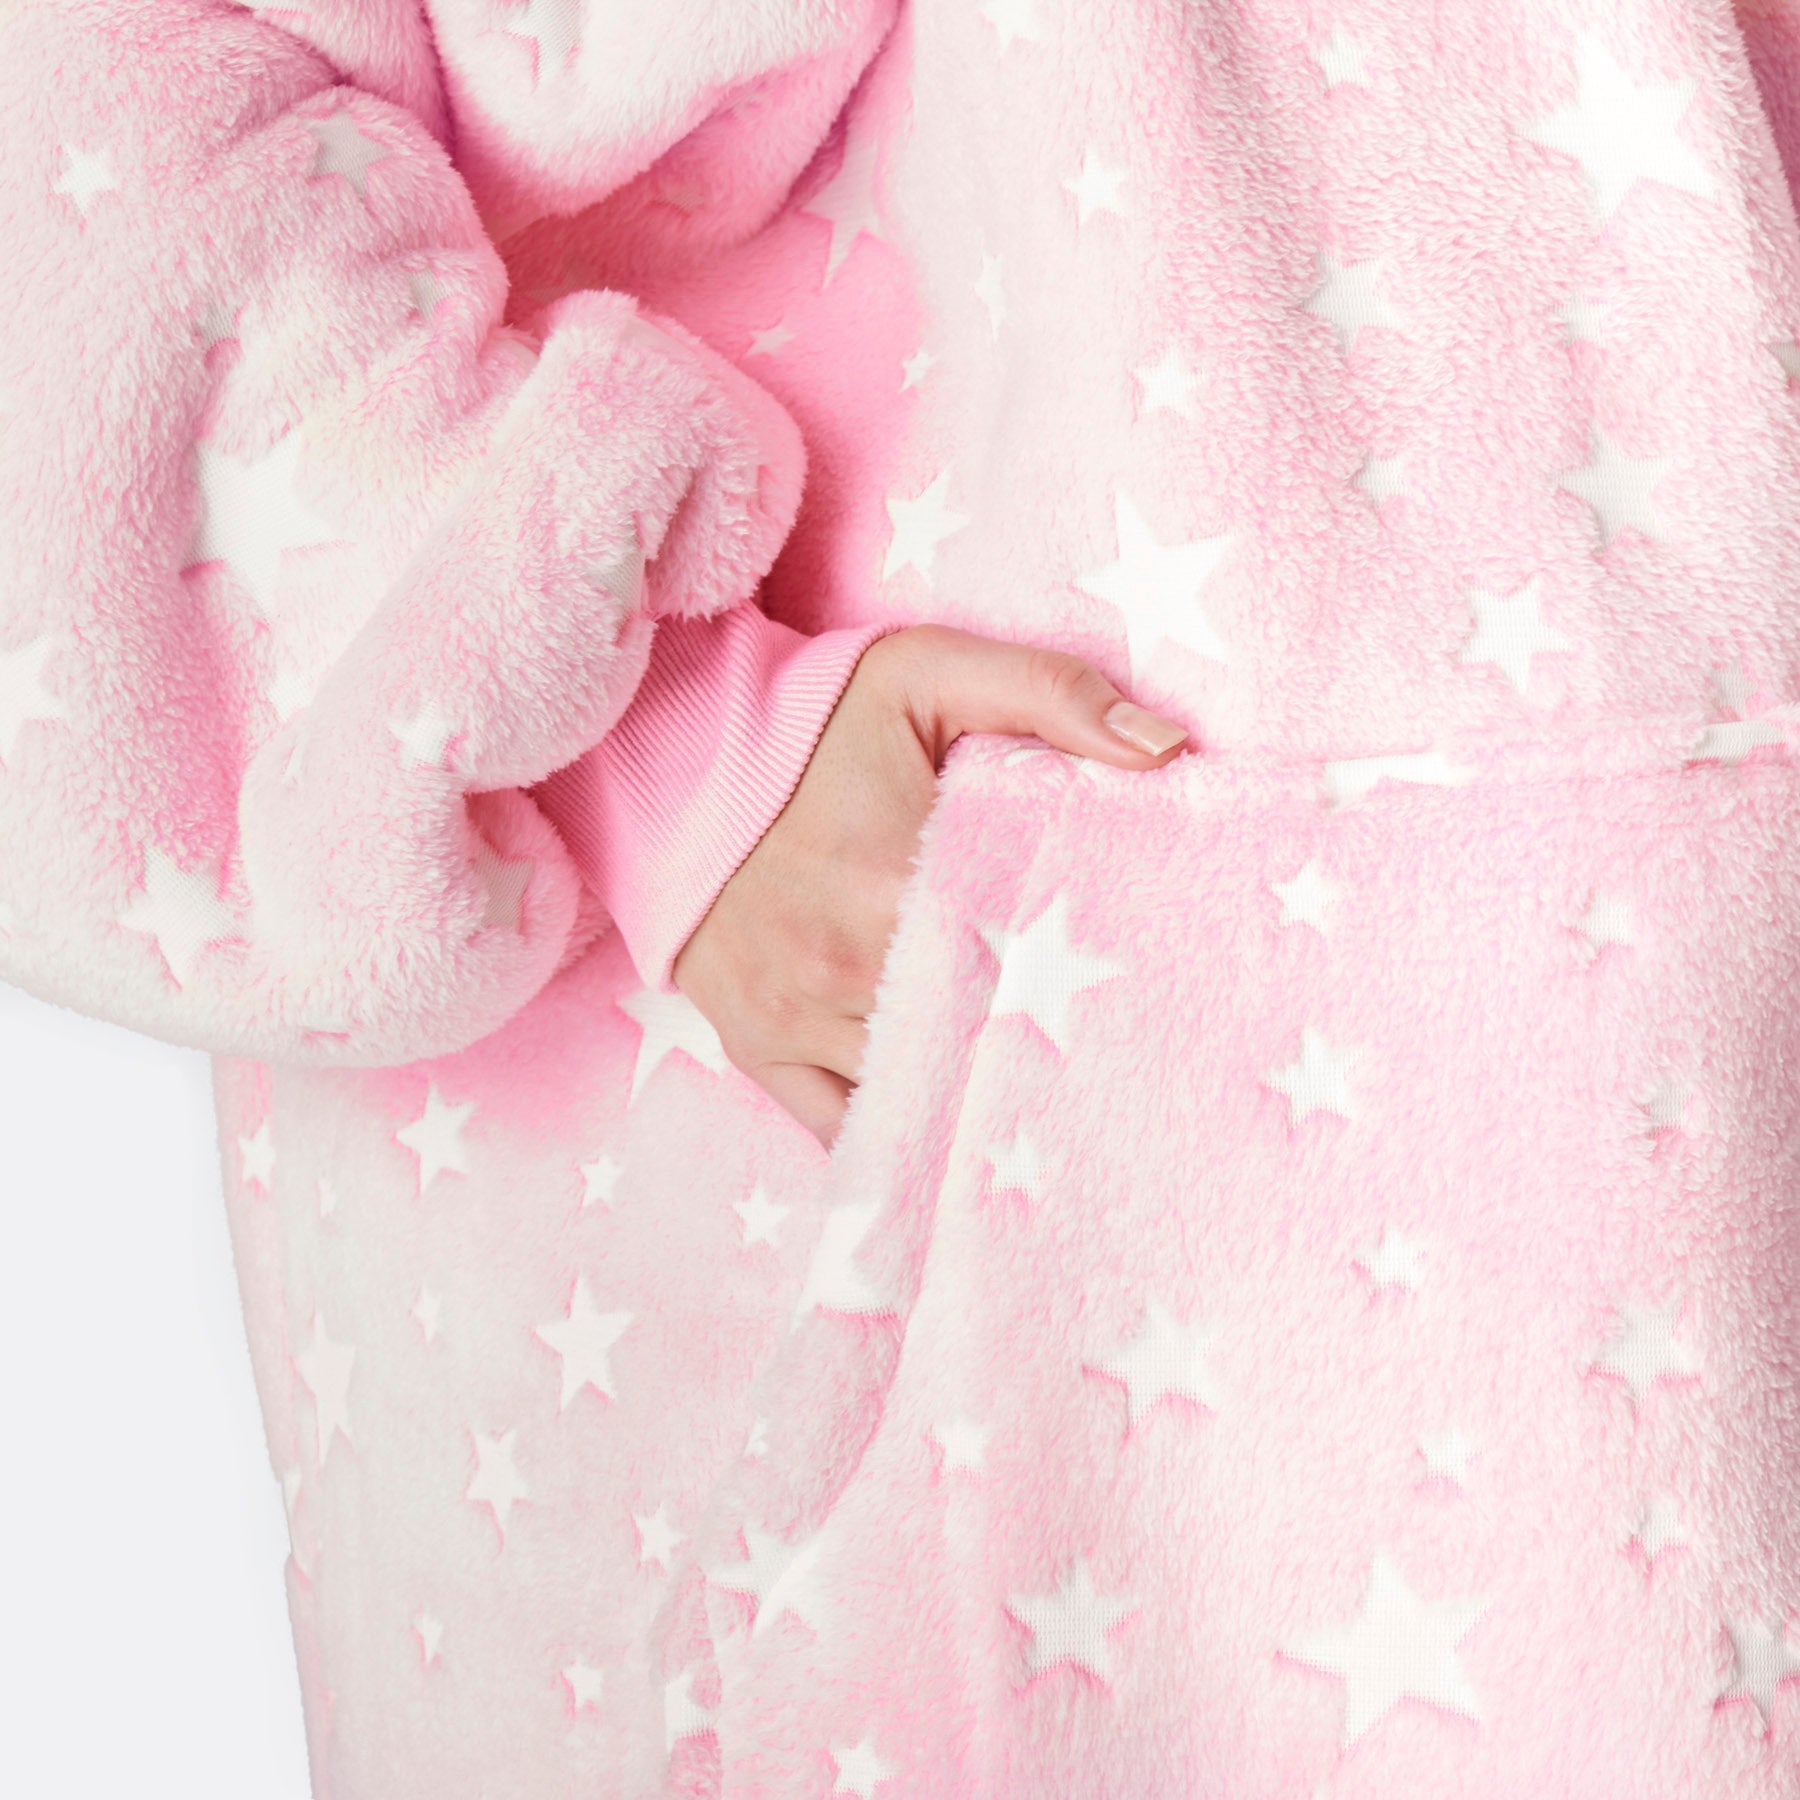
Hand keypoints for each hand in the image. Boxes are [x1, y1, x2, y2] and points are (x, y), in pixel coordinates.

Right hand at [671, 624, 1187, 1146]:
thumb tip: (1165, 750)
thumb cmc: (807, 716)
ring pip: (912, 1092)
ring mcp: (795, 1017)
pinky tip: (945, 1138)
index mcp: (900, 883)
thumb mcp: (929, 670)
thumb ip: (1050, 696)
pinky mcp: (756, 1044)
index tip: (1131, 998)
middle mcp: (846, 969)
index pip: (1025, 967)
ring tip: (1041, 1108)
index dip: (1080, 988)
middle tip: (1107, 1066)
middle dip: (1035, 1052)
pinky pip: (835, 1127)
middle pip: (974, 1041)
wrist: (669, 749)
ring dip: (969, 1097)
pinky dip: (892, 1133)